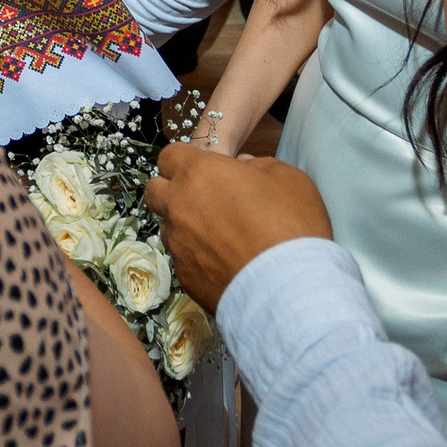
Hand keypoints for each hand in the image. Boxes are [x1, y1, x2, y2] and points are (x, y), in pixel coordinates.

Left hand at [141, 143, 334, 312]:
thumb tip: (244, 165)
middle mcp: (178, 206)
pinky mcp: (183, 276)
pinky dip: (197, 256)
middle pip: (154, 190)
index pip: (169, 156)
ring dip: (184, 225)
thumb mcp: (287, 178)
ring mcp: (177, 244)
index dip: (184, 160)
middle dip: (172, 190)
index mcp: (199, 174)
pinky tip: (224, 262)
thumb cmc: (292, 226)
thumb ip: (259, 165)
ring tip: (219, 236)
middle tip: (204, 198)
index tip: (204, 169)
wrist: (289, 290)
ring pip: (167, 226)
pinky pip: (182, 257)